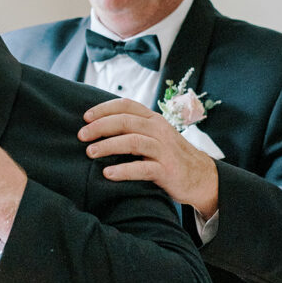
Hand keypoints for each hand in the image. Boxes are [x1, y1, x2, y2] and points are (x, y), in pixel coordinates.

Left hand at [79, 98, 218, 217]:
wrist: (200, 177)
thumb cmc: (169, 156)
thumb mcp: (154, 136)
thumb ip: (134, 128)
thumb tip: (99, 126)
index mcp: (153, 119)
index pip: (126, 105)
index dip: (103, 109)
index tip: (85, 117)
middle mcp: (159, 130)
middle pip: (125, 121)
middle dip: (100, 127)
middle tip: (81, 136)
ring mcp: (164, 150)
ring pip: (132, 142)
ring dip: (108, 146)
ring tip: (90, 152)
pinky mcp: (167, 170)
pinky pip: (143, 168)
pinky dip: (123, 170)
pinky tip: (107, 173)